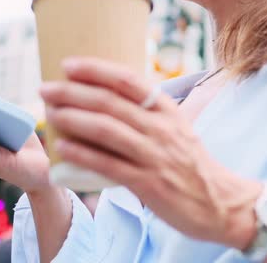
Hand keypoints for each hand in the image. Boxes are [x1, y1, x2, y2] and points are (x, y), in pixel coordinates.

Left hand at [41, 57, 262, 247]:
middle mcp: (161, 128)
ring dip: (73, 119)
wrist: (220, 202)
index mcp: (167, 110)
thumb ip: (147, 115)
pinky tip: (63, 148)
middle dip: (73, 92)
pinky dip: (83, 155)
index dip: (96, 70)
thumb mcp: (176, 129)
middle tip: (45, 88)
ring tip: (50, 114)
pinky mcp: (149, 183)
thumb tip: (107, 99)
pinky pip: (109, 165)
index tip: (68, 64)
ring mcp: (155, 155)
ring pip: (107, 129)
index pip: (128, 80)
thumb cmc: (191, 165)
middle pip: (110, 102)